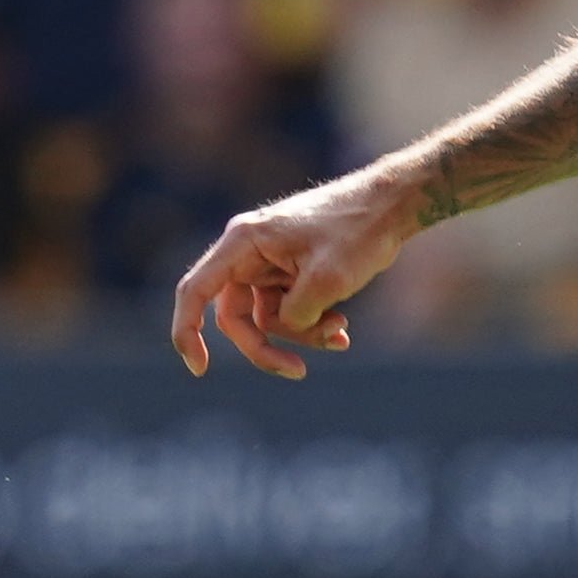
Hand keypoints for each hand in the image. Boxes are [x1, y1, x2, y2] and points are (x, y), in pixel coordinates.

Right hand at [167, 170, 412, 378]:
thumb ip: (295, 314)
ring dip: (303, 332)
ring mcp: (270, 263)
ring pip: (269, 318)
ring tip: (341, 328)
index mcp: (243, 243)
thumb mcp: (327, 280)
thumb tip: (285, 328)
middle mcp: (249, 252)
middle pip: (236, 316)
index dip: (186, 331)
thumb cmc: (358, 231)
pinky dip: (313, 324)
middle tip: (298, 371)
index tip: (199, 369)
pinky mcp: (292, 272)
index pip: (195, 290)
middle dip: (266, 346)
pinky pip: (290, 310)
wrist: (392, 206)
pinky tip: (342, 332)